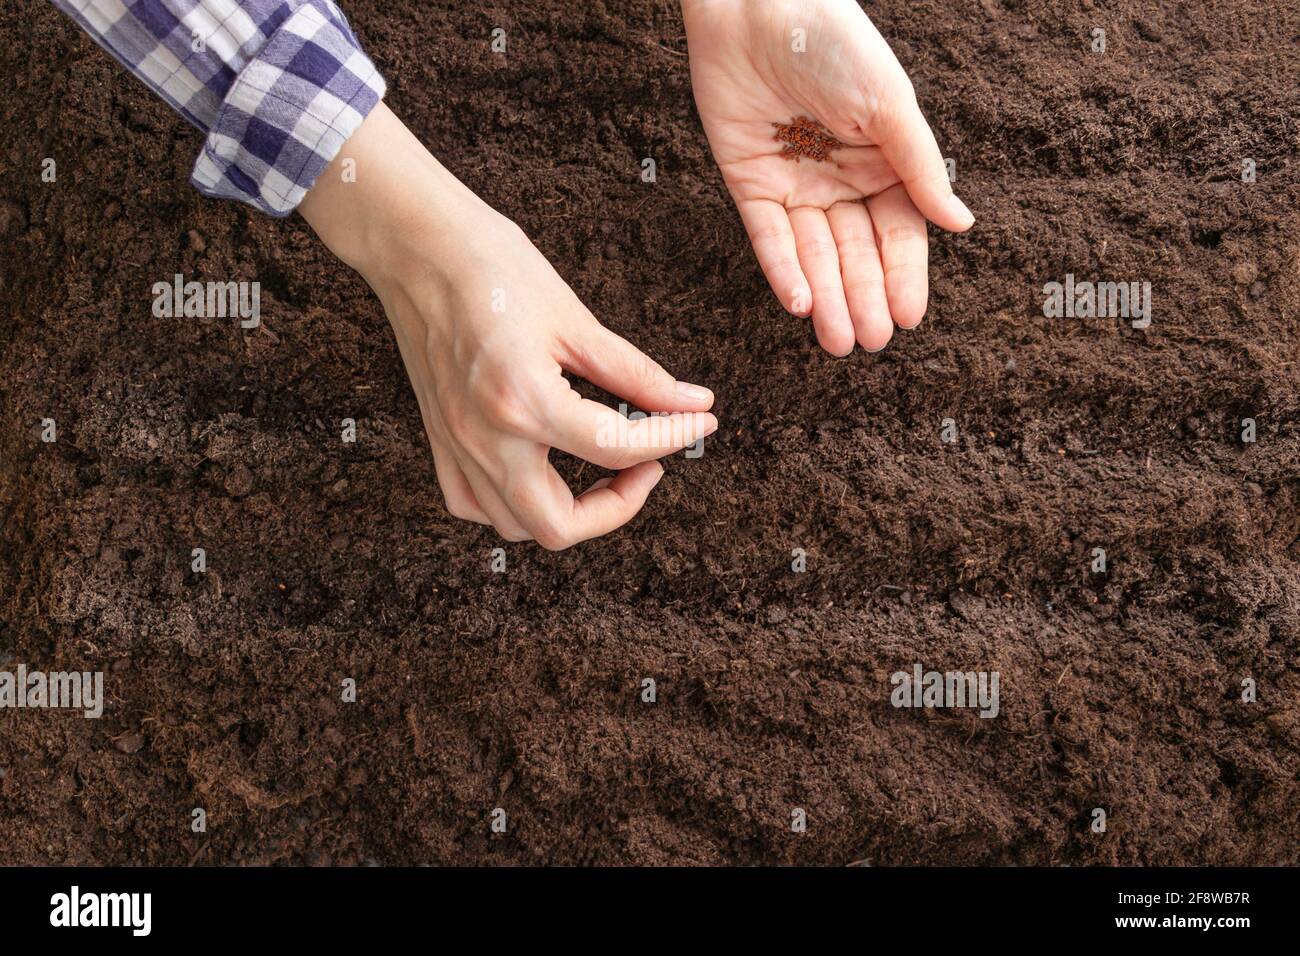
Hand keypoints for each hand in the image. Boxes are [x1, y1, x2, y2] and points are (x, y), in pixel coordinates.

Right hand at [300, 104, 717, 548]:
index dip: (671, 439)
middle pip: (560, 525)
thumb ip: (637, 374)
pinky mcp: (439, 441)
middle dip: (617, 506)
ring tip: (601, 465)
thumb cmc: (490, 267)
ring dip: (568, 511)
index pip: (616, 448)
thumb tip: (692, 404)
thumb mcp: (575, 318)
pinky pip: (473, 505)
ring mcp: (456, 445)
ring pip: (516, 525)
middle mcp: (485, 437)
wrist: (415, 245)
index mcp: (523, 400)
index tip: (697, 423)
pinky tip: (542, 469)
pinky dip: (514, 504)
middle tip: (646, 464)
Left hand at [683, 0, 974, 354]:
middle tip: (870, 343)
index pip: (898, 232)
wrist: (757, 5)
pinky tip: (802, 305)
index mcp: (883, 161)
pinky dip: (784, 271)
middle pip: (855, 252)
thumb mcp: (889, 105)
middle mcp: (840, 179)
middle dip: (863, 298)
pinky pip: (768, 237)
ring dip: (826, 298)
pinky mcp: (749, 184)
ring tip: (838, 342)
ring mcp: (794, 184)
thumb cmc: (833, 41)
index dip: (903, 275)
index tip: (909, 318)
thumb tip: (961, 224)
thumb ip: (920, 168)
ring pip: (814, 255)